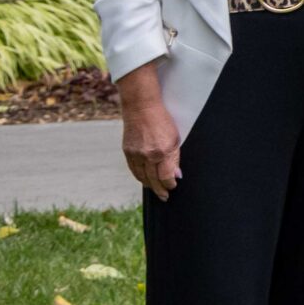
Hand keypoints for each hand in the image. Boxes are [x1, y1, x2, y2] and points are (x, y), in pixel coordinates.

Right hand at [117, 70, 181, 199]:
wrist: (141, 107)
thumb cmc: (162, 120)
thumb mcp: (175, 138)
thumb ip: (175, 158)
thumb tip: (177, 175)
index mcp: (161, 152)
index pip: (166, 177)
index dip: (170, 184)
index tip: (173, 187)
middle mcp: (147, 155)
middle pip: (153, 180)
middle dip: (160, 190)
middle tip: (164, 197)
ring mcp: (135, 154)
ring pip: (141, 177)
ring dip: (149, 185)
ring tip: (155, 190)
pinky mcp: (127, 151)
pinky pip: (133, 169)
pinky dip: (139, 176)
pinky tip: (145, 180)